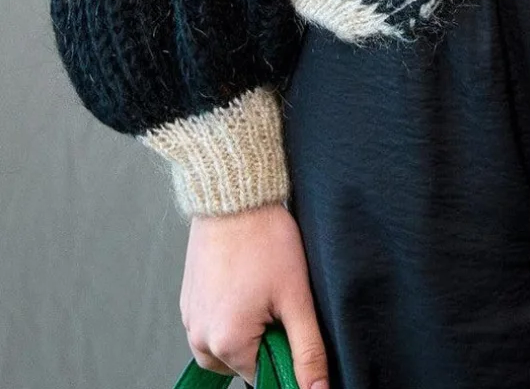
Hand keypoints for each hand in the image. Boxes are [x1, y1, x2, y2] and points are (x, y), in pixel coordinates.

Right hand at [179, 200, 328, 388]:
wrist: (234, 195)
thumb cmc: (265, 239)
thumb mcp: (296, 297)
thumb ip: (308, 351)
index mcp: (226, 342)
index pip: (261, 378)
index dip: (283, 353)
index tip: (289, 321)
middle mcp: (200, 336)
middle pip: (241, 365)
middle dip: (263, 343)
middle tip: (277, 301)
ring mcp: (189, 318)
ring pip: (224, 347)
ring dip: (245, 331)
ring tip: (260, 291)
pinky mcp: (187, 300)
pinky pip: (210, 325)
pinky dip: (229, 316)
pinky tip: (245, 284)